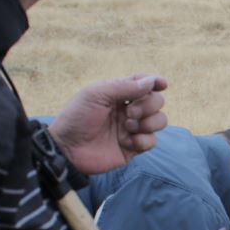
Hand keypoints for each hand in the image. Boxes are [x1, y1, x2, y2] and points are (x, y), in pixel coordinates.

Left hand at [50, 72, 169, 174]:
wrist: (68, 148)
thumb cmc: (77, 117)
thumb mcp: (97, 94)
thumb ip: (124, 86)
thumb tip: (152, 81)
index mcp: (119, 94)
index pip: (144, 83)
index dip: (155, 81)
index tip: (162, 84)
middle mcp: (129, 109)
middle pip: (157, 101)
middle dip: (149, 105)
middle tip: (130, 113)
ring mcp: (132, 129)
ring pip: (160, 121)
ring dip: (149, 122)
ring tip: (129, 126)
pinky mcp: (133, 148)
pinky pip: (152, 141)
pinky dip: (143, 140)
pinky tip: (128, 142)